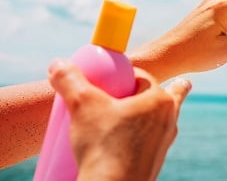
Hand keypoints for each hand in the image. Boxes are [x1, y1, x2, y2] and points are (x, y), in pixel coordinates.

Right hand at [47, 59, 190, 180]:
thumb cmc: (103, 147)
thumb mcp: (81, 105)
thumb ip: (69, 80)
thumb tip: (57, 64)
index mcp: (160, 101)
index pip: (141, 76)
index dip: (124, 74)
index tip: (108, 78)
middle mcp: (168, 121)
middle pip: (160, 96)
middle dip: (155, 90)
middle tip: (145, 88)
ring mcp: (163, 144)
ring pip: (157, 121)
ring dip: (150, 114)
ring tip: (146, 111)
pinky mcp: (153, 163)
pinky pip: (150, 142)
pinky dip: (143, 137)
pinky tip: (132, 141)